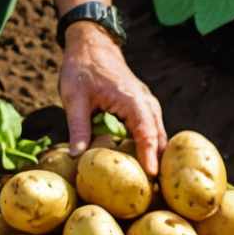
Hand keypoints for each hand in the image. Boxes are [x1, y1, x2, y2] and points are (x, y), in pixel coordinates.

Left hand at [61, 24, 164, 175]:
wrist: (91, 43)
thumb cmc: (82, 67)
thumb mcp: (74, 97)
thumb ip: (78, 126)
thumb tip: (77, 155)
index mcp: (132, 100)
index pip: (146, 133)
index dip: (149, 156)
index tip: (153, 177)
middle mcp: (146, 103)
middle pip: (159, 138)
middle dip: (158, 162)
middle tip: (153, 190)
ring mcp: (146, 104)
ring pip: (157, 135)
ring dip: (155, 156)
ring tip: (150, 184)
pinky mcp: (141, 107)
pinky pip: (150, 130)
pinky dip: (149, 146)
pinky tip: (142, 165)